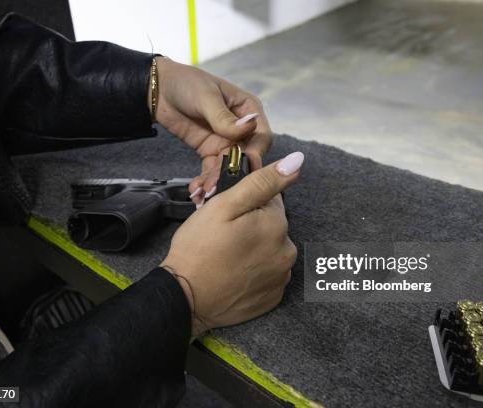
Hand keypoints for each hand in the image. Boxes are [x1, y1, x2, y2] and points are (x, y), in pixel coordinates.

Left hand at [151, 57, 272, 204]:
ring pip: (229, 167)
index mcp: (248, 110)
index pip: (261, 136)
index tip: (246, 165)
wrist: (158, 90)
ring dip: (219, 181)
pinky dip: (207, 181)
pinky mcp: (211, 151)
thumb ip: (224, 117)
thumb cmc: (186, 83)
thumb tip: (249, 127)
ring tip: (207, 193)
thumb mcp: (206, 97)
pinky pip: (213, 170)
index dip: (256, 152)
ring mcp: (227, 142)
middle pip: (247, 156)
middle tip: (223, 187)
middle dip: (235, 173)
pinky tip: (198, 191)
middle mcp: (242, 129)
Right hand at [161, 152, 303, 334]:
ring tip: (226, 256)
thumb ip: (263, 181)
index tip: (226, 215)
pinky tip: (233, 273)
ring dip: (253, 249)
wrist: (186, 299)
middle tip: (221, 236)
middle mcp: (288, 252)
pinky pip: (267, 275)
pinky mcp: (273, 298)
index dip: (245, 204)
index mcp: (278, 225)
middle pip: (271, 226)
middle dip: (251, 226)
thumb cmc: (199, 248)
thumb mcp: (225, 205)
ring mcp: (281, 278)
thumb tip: (297, 161)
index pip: (269, 200)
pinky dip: (254, 272)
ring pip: (269, 250)